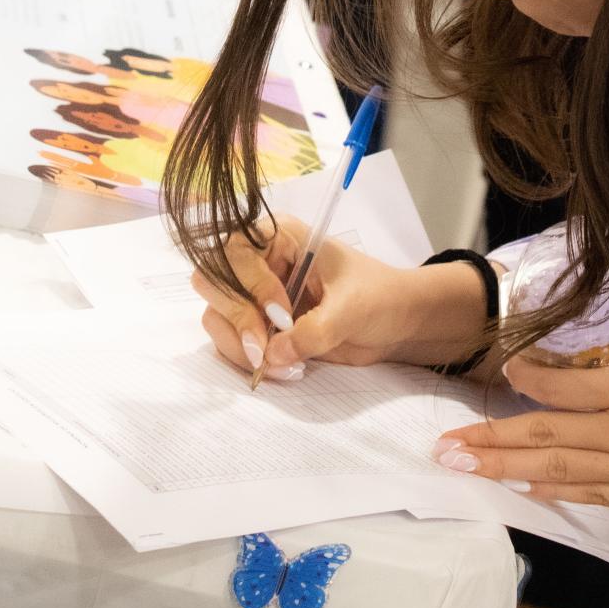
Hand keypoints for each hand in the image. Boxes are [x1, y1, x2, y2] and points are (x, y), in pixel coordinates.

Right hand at [190, 216, 488, 381]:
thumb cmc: (380, 298)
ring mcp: (255, 295)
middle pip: (212, 281)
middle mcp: (260, 261)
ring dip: (239, 346)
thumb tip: (272, 355)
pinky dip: (248, 360)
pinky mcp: (259, 327)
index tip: (282, 311)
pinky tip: (281, 370)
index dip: (250, 282)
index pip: (235, 249)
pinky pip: (231, 342)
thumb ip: (314, 330)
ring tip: (279, 367)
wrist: (396, 324)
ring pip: (217, 316)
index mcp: (281, 236)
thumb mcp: (352, 309)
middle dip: (236, 319)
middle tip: (265, 350)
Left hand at [434, 263, 608, 515]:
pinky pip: (592, 496)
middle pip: (542, 436)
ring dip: (507, 469)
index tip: (502, 367)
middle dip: (489, 439)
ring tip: (465, 469)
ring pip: (557, 470)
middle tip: (443, 445)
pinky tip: (528, 489)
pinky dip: (556, 492)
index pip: (559, 386)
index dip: (525, 377)